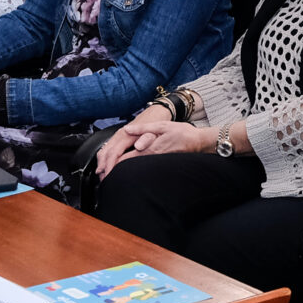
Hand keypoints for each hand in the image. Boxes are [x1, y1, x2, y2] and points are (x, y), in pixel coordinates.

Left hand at [93, 110, 207, 175]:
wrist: (199, 143)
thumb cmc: (182, 133)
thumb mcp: (162, 126)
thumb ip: (144, 129)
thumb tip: (128, 129)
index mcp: (149, 149)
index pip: (126, 159)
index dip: (113, 165)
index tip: (103, 170)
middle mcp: (151, 158)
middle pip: (129, 167)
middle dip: (115, 172)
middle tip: (103, 177)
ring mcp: (156, 162)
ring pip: (136, 168)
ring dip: (124, 172)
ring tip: (111, 176)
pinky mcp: (160, 163)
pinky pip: (144, 167)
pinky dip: (135, 169)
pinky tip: (130, 171)